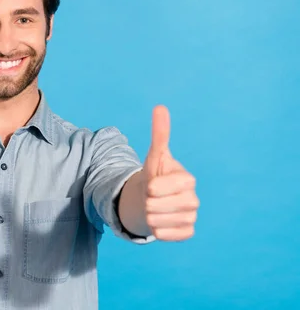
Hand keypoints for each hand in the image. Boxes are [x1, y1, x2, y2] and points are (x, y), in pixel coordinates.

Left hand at [143, 105, 198, 240]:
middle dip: (147, 202)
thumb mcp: (154, 155)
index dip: (150, 187)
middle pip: (156, 206)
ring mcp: (191, 216)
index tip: (151, 184)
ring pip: (158, 222)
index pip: (159, 188)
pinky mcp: (187, 232)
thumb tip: (160, 107)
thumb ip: (160, 134)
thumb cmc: (155, 175)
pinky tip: (159, 221)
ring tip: (154, 207)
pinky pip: (165, 235)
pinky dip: (157, 230)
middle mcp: (194, 198)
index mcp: (187, 179)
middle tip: (151, 197)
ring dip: (149, 216)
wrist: (153, 198)